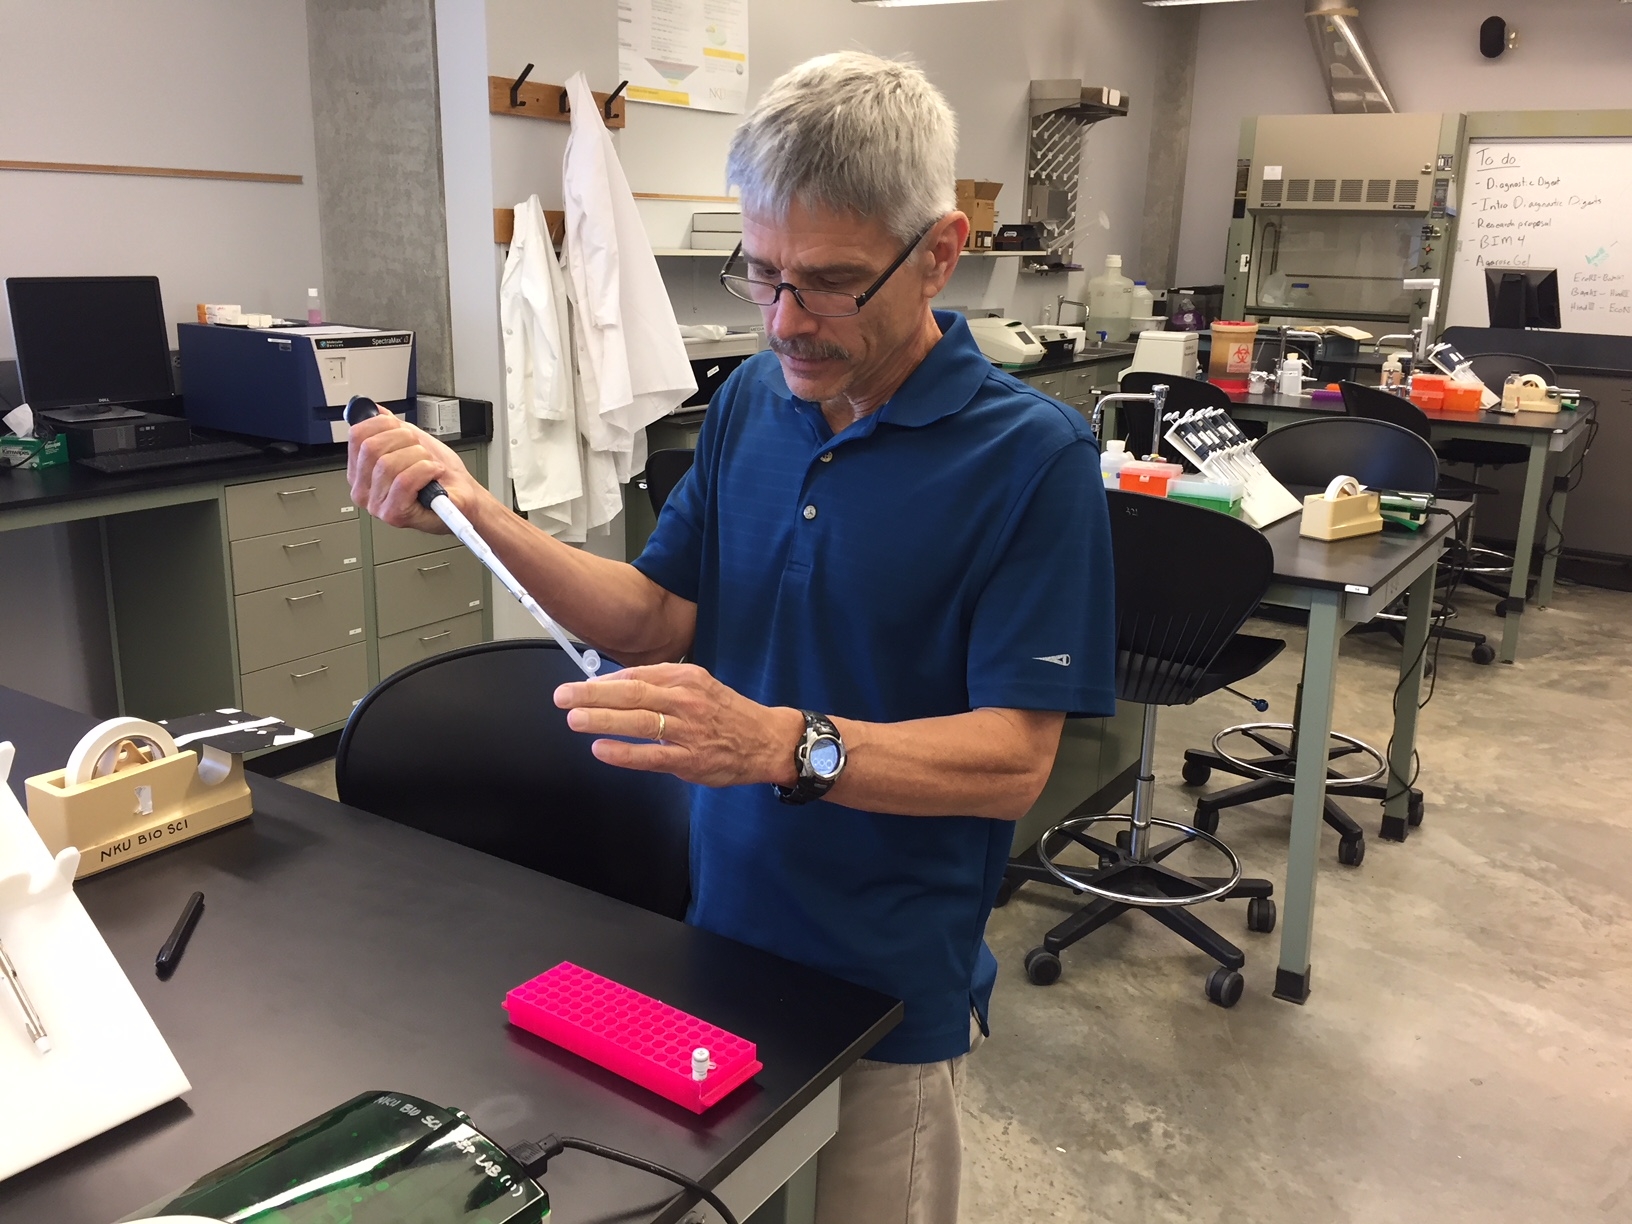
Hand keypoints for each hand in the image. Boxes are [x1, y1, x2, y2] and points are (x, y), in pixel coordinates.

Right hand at [347, 409, 486, 533]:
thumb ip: (390, 427)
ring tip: (429, 465)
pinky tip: (434, 474)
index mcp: (360, 470)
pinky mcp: (393, 514)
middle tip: (420, 449)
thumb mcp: (412, 442)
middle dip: (405, 440)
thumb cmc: (438, 475)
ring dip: (419, 457)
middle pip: (371, 448)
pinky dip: (426, 471)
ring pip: (389, 464)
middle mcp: (363, 489)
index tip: (401, 428)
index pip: (357, 435)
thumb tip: (373, 409)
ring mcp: (376, 504)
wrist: (461, 495)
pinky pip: (404, 481)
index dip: (382, 423)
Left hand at [554, 663, 801, 787]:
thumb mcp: (699, 686)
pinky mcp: (690, 759)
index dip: (602, 682)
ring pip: (639, 721)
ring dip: (602, 720)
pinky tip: (601, 750)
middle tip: (563, 697)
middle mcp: (685, 700)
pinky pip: (651, 756)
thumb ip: (662, 686)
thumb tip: (616, 687)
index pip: (636, 675)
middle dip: (592, 695)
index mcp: (685, 678)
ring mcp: (688, 730)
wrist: (767, 739)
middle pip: (631, 693)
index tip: (578, 687)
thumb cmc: (727, 714)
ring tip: (574, 720)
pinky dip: (624, 753)